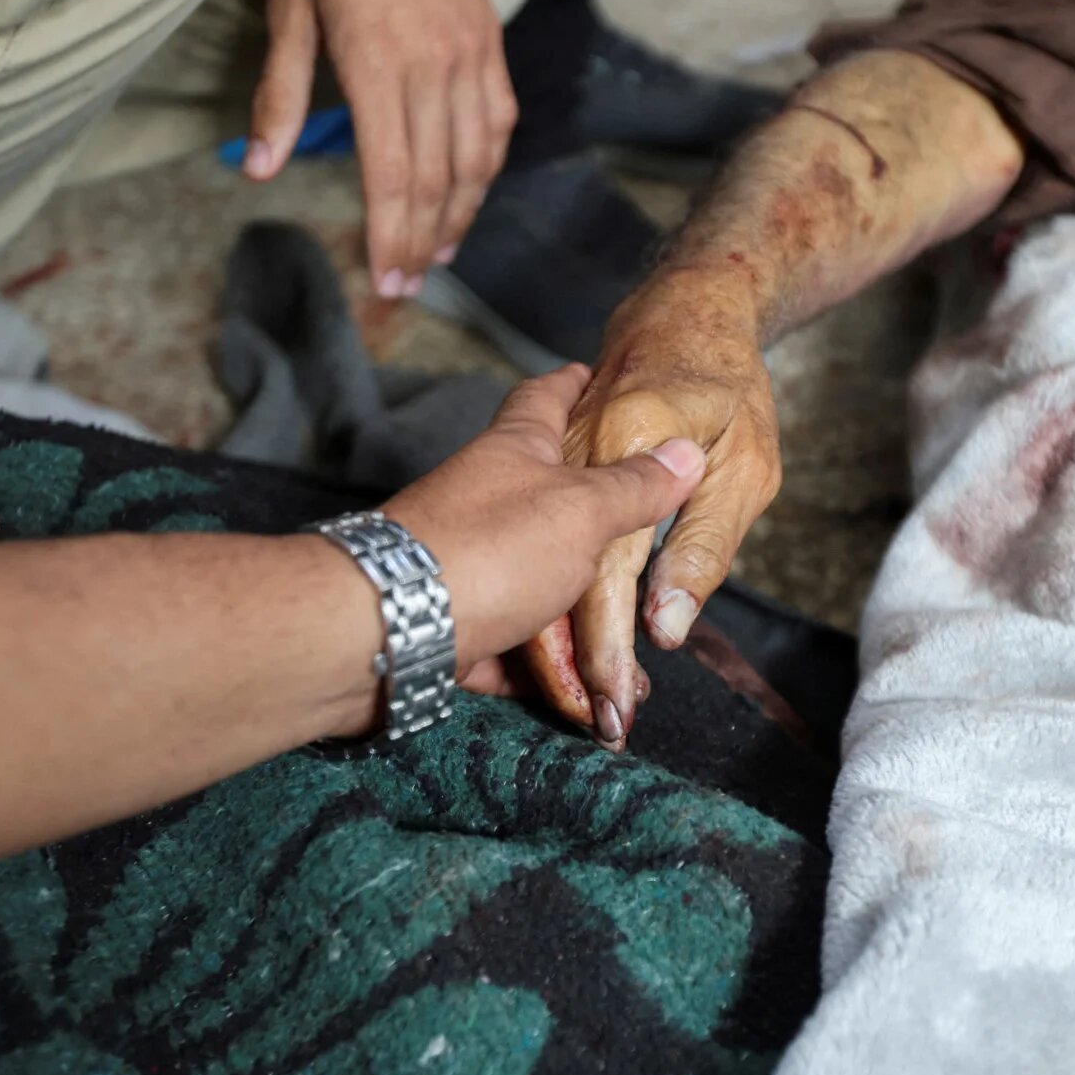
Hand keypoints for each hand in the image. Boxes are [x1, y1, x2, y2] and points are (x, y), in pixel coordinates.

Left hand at [245, 0, 516, 299]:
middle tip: (405, 286)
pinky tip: (468, 195)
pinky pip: (498, 122)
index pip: (393, 176)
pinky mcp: (488, 43)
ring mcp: (469, 55)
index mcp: (378, 65)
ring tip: (436, 254)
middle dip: (421, 243)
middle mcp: (433, 67)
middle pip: (437, 181)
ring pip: (475, 160)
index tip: (384, 280)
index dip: (390, 236)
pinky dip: (485, 169)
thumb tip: (260, 169)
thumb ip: (279, 94)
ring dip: (458, 217)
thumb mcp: (290, 9)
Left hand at [382, 365, 706, 696]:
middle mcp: (486, 501)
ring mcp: (468, 565)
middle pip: (546, 505)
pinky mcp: (455, 625)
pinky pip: (511, 648)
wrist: (387, 630)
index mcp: (515, 451)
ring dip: (580, 629)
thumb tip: (686, 452)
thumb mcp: (580, 509)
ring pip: (536, 590)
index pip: (544, 397)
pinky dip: (546, 675)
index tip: (590, 372)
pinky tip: (583, 702)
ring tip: (630, 671)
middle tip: (643, 555)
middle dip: (595, 534)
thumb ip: (634, 488)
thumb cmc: (488, 549)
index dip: (570, 383)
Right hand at [557, 271, 781, 739]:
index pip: (604, 574)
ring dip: (555, 637)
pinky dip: (546, 595)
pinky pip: (525, 538)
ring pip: (530, 565)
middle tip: (602, 724)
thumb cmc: (727, 386)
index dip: (606, 648)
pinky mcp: (535, 460)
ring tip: (588, 697)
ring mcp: (544, 455)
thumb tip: (668, 626)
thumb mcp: (747, 467)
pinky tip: (573, 639)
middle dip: (572, 663)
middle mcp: (570, 453)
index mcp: (626, 448)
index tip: (615, 703)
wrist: (684, 305)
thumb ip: (704, 546)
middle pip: (552, 580)